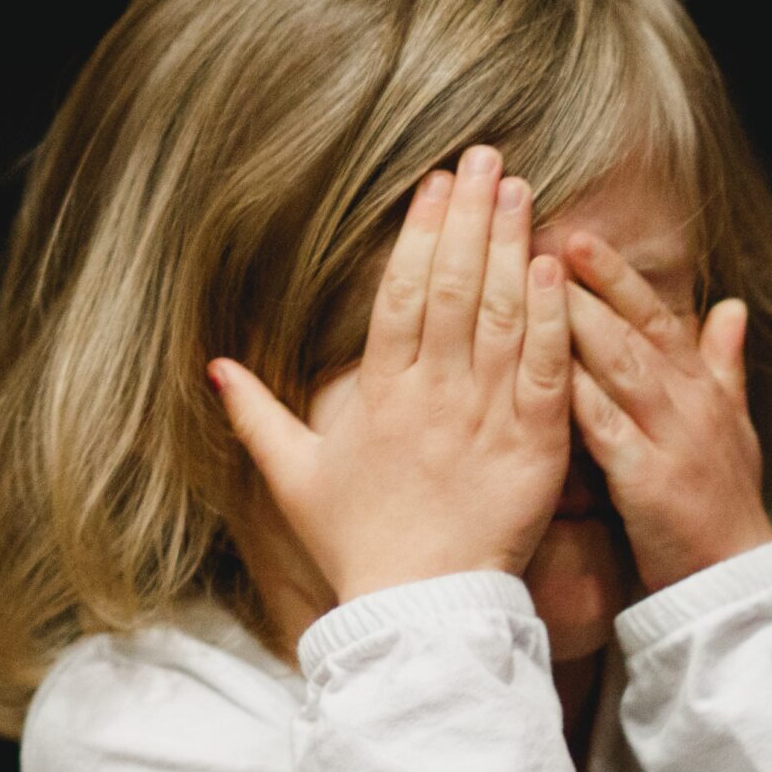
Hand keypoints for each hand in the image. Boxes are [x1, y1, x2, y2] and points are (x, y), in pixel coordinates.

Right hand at [209, 144, 573, 605]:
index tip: (436, 183)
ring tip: (523, 191)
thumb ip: (257, 416)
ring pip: (500, 316)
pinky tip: (555, 267)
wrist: (418, 612)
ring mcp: (484, 419)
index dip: (419, 233)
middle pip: (453, 287)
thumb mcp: (295, 479)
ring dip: (513, 247)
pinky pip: (544, 370)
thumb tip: (215, 367)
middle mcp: (432, 396)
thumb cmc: (357, 546)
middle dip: (471, 217)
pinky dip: (550, 317)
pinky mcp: (533, 448)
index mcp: (378, 396)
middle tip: (488, 159)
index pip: (401, 295)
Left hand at [561, 231, 771, 595]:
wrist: (733, 581)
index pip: (655, 316)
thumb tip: (733, 305)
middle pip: (632, 329)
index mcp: (700, 387)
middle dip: (586, 283)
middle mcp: (688, 402)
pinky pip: (607, 429)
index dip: (615, 275)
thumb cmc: (724, 503)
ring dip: (577, 323)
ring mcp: (671, 439)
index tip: (576, 236)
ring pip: (620, 367)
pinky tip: (540, 371)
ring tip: (532, 285)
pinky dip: (576, 397)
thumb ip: (724, 364)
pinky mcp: (649, 481)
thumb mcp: (734, 426)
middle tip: (539, 239)